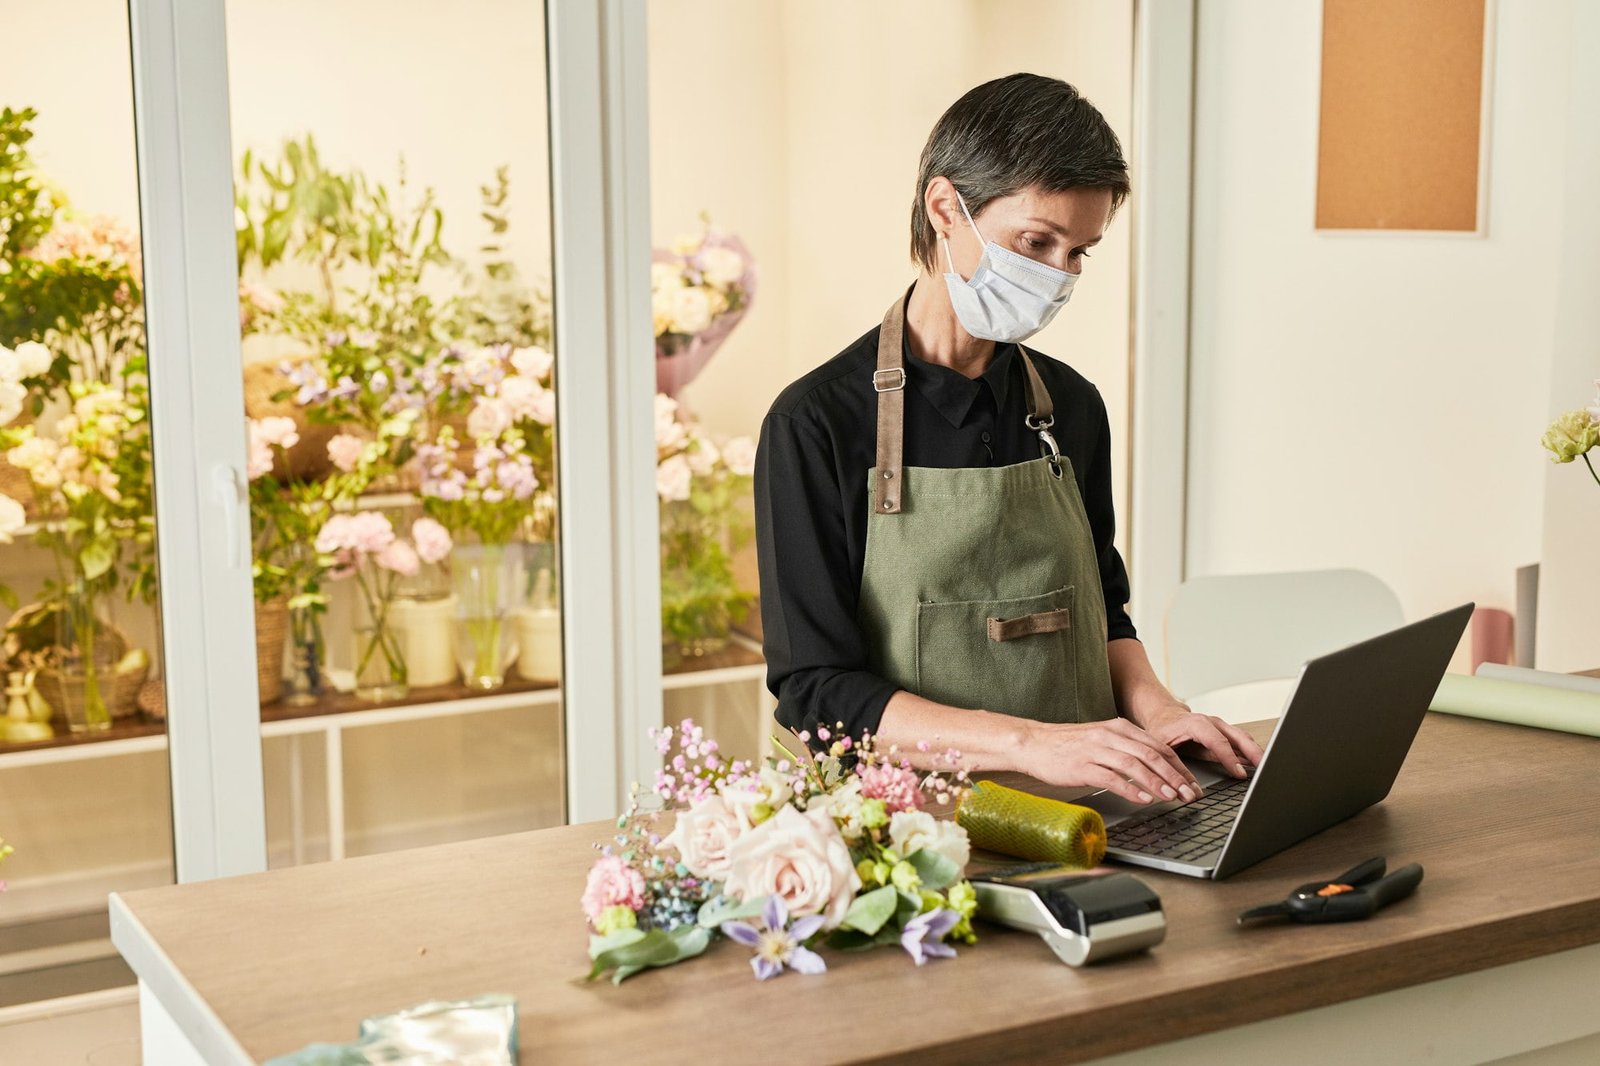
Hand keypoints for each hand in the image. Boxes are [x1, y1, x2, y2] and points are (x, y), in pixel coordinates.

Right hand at [1015, 718, 1203, 805]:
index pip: (1158, 747)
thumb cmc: (1068, 745)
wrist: (1033, 743)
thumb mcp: (1102, 739)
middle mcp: (1110, 736)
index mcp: (1119, 728)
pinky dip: (1130, 789)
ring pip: (1135, 766)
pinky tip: (1143, 798)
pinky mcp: (1082, 766)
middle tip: (1189, 794)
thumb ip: (1127, 749)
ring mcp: (1096, 750)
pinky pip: (1112, 778)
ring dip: (1157, 783)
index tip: (1192, 783)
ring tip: (1172, 797)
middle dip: (1175, 776)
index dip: (1179, 766)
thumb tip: (1156, 768)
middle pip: (1151, 755)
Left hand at [1137, 701, 1265, 778]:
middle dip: (1254, 752)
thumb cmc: (1162, 729)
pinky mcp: (1224, 733)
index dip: (1230, 759)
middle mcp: (1212, 723)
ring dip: (1256, 753)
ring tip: (1267, 769)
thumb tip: (1184, 786)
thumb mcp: (1163, 747)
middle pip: (1238, 737)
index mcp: (1197, 724)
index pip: (1218, 742)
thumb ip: (1174, 765)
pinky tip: (1257, 765)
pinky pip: (1241, 742)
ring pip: (1243, 739)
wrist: (1164, 714)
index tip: (1240, 774)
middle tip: (1266, 769)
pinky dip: (1251, 753)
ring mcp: (1221, 727)